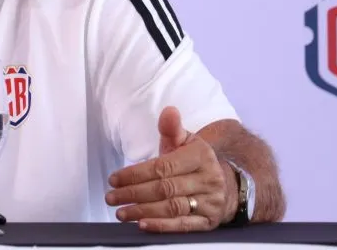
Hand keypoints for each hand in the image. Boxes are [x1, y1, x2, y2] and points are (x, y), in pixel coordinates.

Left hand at [105, 106, 236, 232]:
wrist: (225, 185)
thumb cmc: (194, 162)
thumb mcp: (186, 142)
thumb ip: (171, 128)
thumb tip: (168, 111)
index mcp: (200, 156)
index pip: (163, 167)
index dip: (136, 174)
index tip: (114, 179)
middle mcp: (208, 179)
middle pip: (164, 189)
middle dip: (133, 193)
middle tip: (111, 197)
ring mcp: (210, 202)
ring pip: (172, 208)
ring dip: (142, 212)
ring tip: (120, 212)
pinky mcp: (209, 222)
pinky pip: (183, 225)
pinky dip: (161, 226)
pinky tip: (142, 225)